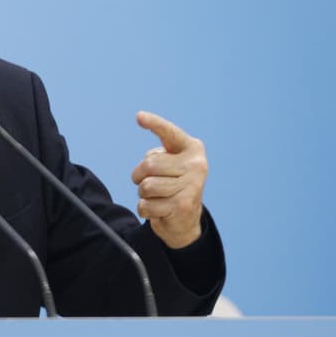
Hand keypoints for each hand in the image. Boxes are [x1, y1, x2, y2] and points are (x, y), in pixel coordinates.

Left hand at [131, 111, 207, 248]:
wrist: (185, 220)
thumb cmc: (172, 185)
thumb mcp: (169, 165)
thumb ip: (158, 156)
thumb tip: (150, 161)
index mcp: (192, 149)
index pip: (169, 133)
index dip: (154, 123)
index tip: (139, 116)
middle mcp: (196, 165)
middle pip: (149, 165)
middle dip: (140, 176)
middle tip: (149, 182)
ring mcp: (191, 186)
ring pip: (146, 186)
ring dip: (143, 194)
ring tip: (157, 197)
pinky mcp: (182, 206)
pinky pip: (145, 205)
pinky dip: (145, 209)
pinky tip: (158, 210)